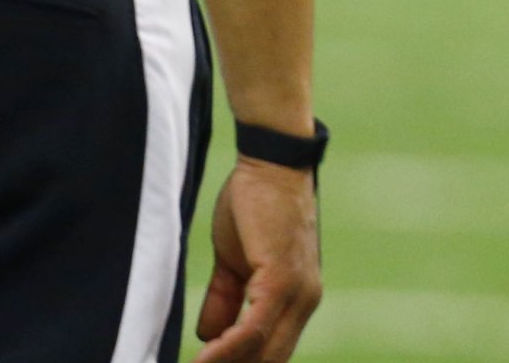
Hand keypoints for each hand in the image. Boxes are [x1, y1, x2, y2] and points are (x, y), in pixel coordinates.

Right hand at [195, 159, 322, 362]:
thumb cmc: (253, 208)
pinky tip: (204, 358)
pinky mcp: (283, 278)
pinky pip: (256, 327)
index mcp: (296, 301)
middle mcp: (304, 302)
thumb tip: (208, 338)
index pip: (271, 354)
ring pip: (263, 351)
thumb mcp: (234, 264)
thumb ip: (225, 301)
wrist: (269, 164)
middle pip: (270, 361)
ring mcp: (298, 292)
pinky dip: (229, 347)